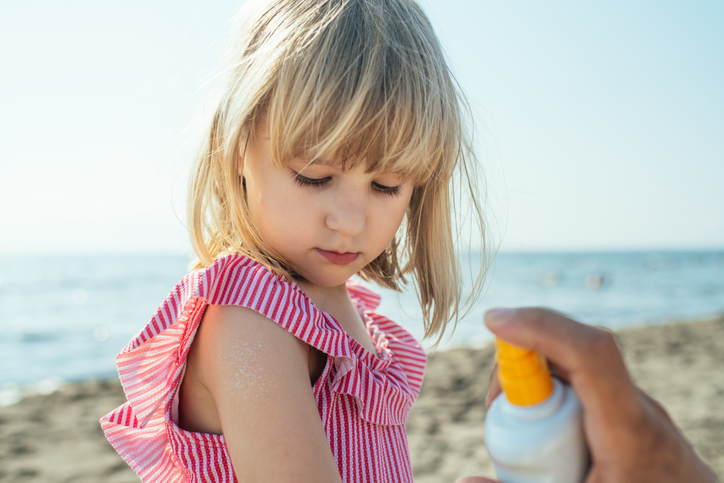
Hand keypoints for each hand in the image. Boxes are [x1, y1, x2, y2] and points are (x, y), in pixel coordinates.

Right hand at [458, 308, 716, 482]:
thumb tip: (466, 479)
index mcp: (627, 429)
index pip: (590, 352)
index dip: (539, 326)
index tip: (493, 320)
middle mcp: (636, 406)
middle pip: (574, 348)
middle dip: (522, 355)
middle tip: (496, 405)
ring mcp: (637, 406)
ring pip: (579, 362)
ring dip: (537, 374)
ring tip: (515, 422)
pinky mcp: (633, 413)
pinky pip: (588, 380)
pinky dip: (555, 387)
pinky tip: (544, 427)